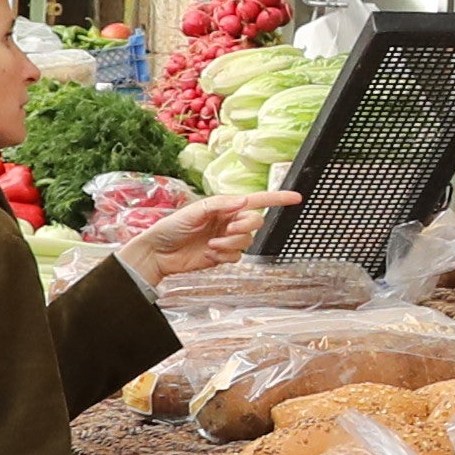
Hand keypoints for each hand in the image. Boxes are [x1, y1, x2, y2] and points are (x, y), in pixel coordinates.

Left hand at [113, 191, 291, 277]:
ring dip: (231, 244)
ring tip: (212, 245)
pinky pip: (237, 257)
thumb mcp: (194, 210)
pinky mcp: (222, 256)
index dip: (278, 198)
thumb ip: (220, 205)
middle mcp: (228, 221)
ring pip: (247, 241)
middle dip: (245, 226)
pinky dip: (226, 256)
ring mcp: (226, 239)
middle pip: (255, 222)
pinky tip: (211, 254)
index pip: (257, 200)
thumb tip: (243, 201)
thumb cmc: (171, 227)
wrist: (158, 254)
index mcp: (224, 206)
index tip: (296, 197)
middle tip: (228, 230)